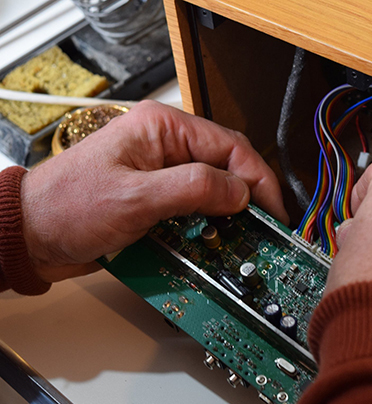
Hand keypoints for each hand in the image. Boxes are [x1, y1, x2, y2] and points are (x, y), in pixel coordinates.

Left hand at [21, 100, 287, 282]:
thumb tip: (239, 192)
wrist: (32, 235)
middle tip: (265, 229)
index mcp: (163, 129)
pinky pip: (195, 207)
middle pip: (227, 167)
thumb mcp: (135, 198)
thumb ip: (192, 189)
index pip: (230, 147)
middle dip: (249, 198)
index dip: (258, 180)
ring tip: (244, 239)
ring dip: (229, 215)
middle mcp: (167, 145)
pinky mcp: (158, 196)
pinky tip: (215, 242)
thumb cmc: (67, 207)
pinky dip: (208, 226)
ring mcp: (163, 172)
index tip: (274, 212)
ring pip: (214, 189)